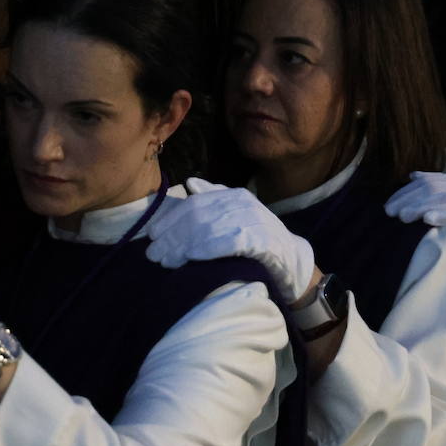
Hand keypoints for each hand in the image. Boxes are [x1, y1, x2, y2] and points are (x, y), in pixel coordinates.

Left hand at [144, 177, 315, 303]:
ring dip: (184, 246)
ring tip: (167, 261)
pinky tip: (193, 257)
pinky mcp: (263, 241)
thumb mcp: (236, 218)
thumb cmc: (259, 242)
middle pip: (198, 217)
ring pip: (210, 230)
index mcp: (233, 196)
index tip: (151, 236)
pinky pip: (231, 242)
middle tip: (154, 254)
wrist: (294, 263)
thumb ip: (215, 200)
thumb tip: (191, 183)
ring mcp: (254, 220)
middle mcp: (242, 203)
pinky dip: (209, 248)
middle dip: (172, 236)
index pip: (194, 204)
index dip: (170, 219)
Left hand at [384, 171, 445, 281]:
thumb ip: (439, 191)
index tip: (388, 205)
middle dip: (407, 199)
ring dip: (419, 207)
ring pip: (442, 198)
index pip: (427, 181)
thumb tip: (414, 177)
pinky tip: (427, 220)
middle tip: (390, 212)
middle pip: (431, 188)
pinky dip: (443, 215)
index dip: (404, 192)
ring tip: (403, 217)